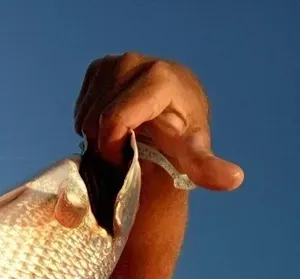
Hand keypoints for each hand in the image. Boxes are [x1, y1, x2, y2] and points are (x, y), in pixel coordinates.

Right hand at [75, 53, 243, 190]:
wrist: (174, 115)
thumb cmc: (182, 138)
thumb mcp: (194, 154)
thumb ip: (207, 167)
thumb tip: (234, 179)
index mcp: (158, 79)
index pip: (114, 120)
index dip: (113, 147)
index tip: (126, 158)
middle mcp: (134, 62)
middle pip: (98, 119)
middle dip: (107, 143)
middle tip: (127, 151)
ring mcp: (115, 62)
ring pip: (86, 114)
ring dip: (97, 136)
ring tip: (121, 139)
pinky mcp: (99, 68)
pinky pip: (81, 106)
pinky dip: (90, 122)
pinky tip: (113, 125)